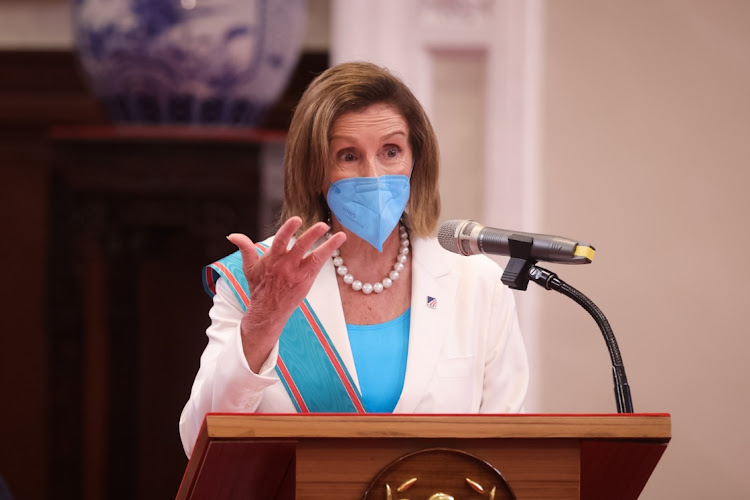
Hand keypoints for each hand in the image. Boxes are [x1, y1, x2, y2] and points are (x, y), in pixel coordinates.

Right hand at [226, 217, 345, 371]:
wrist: (267, 311)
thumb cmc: (259, 287)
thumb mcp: (249, 267)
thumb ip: (244, 248)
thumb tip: (232, 235)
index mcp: (272, 258)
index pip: (280, 241)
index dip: (288, 230)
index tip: (297, 219)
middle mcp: (285, 265)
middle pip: (300, 247)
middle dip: (311, 235)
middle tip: (322, 225)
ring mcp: (297, 273)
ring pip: (313, 255)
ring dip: (326, 244)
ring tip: (336, 232)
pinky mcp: (306, 280)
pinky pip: (319, 263)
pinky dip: (329, 251)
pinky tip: (338, 240)